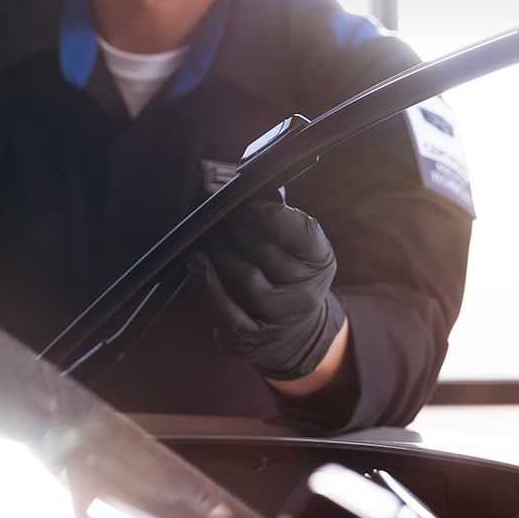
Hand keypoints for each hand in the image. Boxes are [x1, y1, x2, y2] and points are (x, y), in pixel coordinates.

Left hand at [191, 198, 344, 380]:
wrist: (296, 335)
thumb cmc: (288, 277)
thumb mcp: (298, 248)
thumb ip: (279, 216)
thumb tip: (258, 180)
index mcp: (320, 261)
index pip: (299, 230)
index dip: (267, 213)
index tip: (248, 203)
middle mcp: (306, 292)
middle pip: (264, 250)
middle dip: (235, 227)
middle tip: (221, 218)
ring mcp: (279, 319)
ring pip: (244, 277)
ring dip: (220, 253)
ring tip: (211, 240)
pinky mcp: (251, 337)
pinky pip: (226, 310)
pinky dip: (207, 283)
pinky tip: (198, 265)